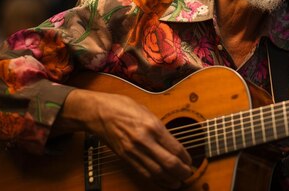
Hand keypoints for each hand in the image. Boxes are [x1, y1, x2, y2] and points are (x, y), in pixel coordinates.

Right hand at [57, 89, 192, 187]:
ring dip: (170, 179)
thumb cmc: (122, 107)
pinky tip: (163, 181)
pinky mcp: (125, 158)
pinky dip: (155, 179)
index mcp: (153, 126)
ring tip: (179, 182)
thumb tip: (172, 142)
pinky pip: (143, 172)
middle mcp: (144, 140)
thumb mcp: (147, 111)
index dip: (186, 158)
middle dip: (182, 171)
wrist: (98, 113)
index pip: (175, 148)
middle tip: (188, 174)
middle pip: (169, 163)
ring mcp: (133, 151)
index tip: (190, 160)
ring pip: (156, 172)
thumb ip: (160, 128)